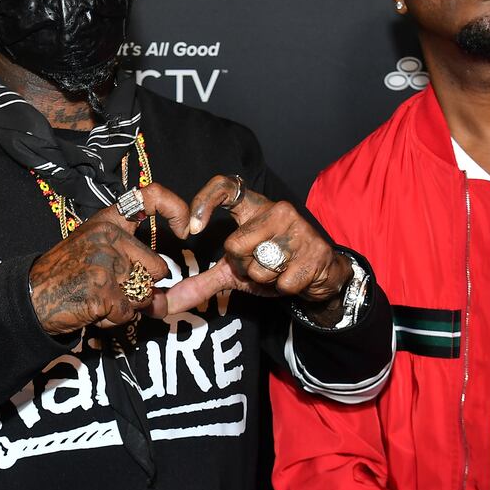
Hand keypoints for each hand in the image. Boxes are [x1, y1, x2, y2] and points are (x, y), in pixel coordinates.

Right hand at [27, 182, 191, 334]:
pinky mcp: (103, 291)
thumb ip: (132, 262)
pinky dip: (115, 319)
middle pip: (157, 268)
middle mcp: (109, 236)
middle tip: (108, 289)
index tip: (187, 229)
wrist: (31, 297)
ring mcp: (106, 263)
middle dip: (142, 287)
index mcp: (107, 221)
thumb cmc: (65, 274)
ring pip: (145, 294)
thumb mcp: (95, 251)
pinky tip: (92, 309)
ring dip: (127, 306)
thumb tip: (163, 300)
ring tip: (97, 298)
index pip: (151, 196)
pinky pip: (129, 313)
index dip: (176, 208)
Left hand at [161, 174, 350, 316]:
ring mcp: (299, 229)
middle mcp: (277, 210)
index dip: (204, 201)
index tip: (193, 228)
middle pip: (234, 246)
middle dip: (242, 268)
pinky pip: (282, 282)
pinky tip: (295, 277)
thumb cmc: (274, 264)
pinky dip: (284, 289)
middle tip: (259, 266)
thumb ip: (203, 280)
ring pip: (259, 268)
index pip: (225, 186)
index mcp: (255, 207)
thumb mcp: (237, 270)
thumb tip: (167, 303)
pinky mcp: (316, 251)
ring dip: (264, 281)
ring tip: (278, 270)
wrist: (322, 274)